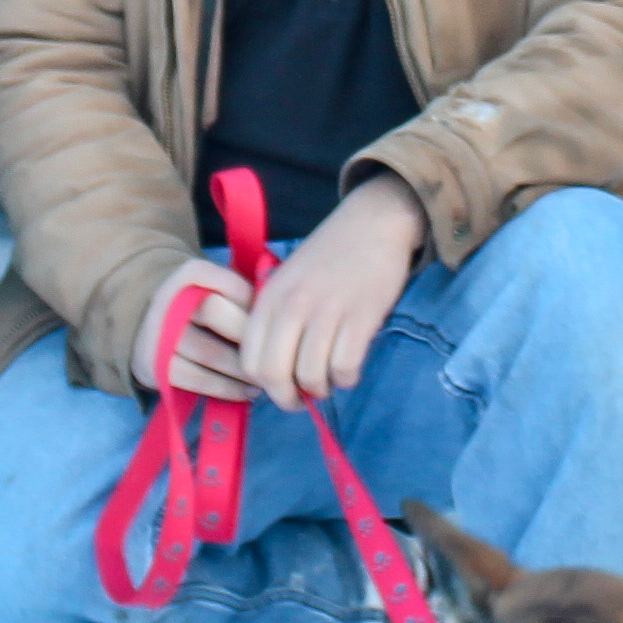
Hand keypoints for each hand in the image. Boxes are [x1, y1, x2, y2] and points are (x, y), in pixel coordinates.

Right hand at [139, 255, 259, 403]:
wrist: (155, 328)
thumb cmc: (204, 309)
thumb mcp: (222, 290)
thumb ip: (248, 297)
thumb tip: (280, 323)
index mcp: (190, 274)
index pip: (232, 285)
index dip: (254, 306)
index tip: (270, 324)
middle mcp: (169, 299)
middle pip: (214, 312)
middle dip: (248, 338)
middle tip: (272, 355)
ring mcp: (158, 334)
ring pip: (210, 354)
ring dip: (243, 371)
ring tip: (265, 378)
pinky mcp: (156, 366)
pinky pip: (198, 380)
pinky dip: (228, 388)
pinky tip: (247, 391)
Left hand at [241, 173, 426, 409]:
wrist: (373, 223)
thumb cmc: (328, 256)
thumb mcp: (288, 281)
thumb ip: (275, 320)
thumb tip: (272, 373)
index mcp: (270, 298)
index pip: (249, 360)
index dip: (262, 387)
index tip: (279, 388)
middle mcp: (293, 305)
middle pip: (275, 375)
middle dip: (288, 399)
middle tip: (303, 399)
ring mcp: (327, 310)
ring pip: (311, 376)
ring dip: (321, 389)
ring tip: (329, 380)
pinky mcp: (361, 316)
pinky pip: (344, 368)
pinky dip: (346, 379)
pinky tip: (349, 370)